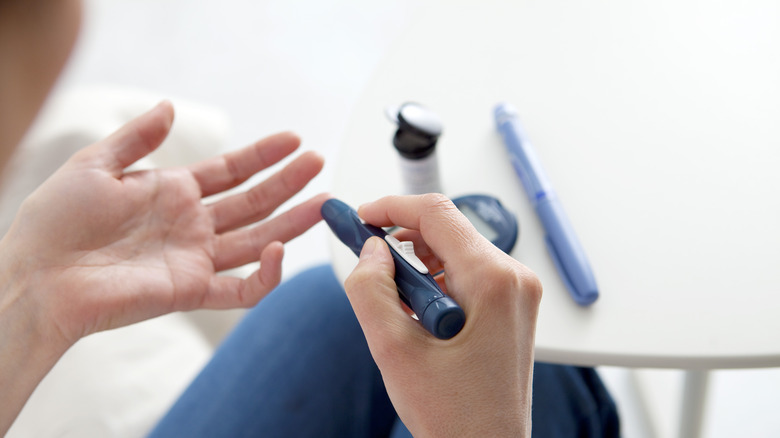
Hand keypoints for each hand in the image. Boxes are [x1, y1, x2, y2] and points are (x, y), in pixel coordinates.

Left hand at [0, 101, 326, 346]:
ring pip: (258, 239)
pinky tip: (279, 249)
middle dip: (287, 183)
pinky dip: (265, 274)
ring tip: (323, 201)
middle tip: (318, 163)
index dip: (262, 155)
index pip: (230, 171)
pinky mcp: (192, 291)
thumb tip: (170, 107)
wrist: (39, 275)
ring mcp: (195, 258)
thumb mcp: (94, 164)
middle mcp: (191, 224)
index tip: (292, 140)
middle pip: (253, 202)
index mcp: (172, 192)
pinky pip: (241, 289)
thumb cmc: (56, 221)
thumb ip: (136, 137)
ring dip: (292, 222)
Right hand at [344, 194, 541, 437]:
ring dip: (416, 264)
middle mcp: (513, 279)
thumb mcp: (394, 350)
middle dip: (400, 239)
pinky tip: (416, 314)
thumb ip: (371, 290)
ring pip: (454, 250)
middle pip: (446, 229)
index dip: (391, 207)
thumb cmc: (454, 415)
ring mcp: (516, 292)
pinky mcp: (509, 305)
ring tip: (395, 305)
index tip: (360, 217)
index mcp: (492, 282)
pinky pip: (465, 272)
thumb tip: (370, 251)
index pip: (436, 214)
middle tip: (366, 259)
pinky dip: (434, 281)